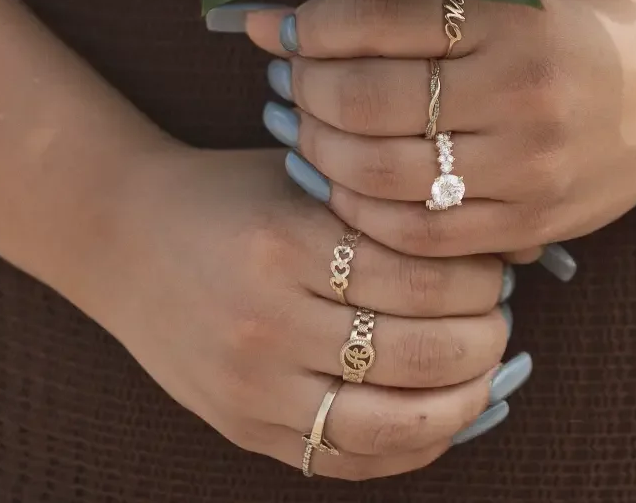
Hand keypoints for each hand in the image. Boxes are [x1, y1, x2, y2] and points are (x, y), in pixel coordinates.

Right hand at [83, 145, 527, 478]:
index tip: (494, 267)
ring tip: (483, 371)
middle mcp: (267, 320)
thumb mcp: (308, 174)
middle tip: (499, 319)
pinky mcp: (242, 427)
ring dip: (460, 403)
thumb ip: (394, 204)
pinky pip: (345, 460)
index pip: (420, 278)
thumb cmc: (232, 193)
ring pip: (389, 424)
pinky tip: (438, 415)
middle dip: (483, 341)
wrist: (121, 235)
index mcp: (286, 242)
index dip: (479, 279)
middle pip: (416, 354)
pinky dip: (409, 448)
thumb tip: (513, 241)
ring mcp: (252, 386)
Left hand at [242, 0, 635, 258]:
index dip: (314, 22)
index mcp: (513, 15)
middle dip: (306, 88)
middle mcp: (522, 91)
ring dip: (322, 150)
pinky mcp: (529, 225)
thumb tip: (275, 19)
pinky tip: (349, 184)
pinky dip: (362, 211)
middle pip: (370, 98)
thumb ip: (403, 4)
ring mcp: (527, 167)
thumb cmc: (577, 29)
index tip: (288, 25)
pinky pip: (416, 235)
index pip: (381, 15)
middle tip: (292, 78)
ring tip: (313, 127)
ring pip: (381, 172)